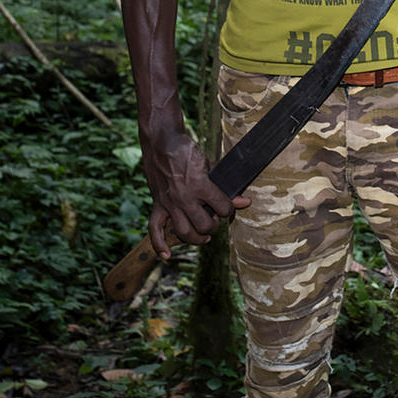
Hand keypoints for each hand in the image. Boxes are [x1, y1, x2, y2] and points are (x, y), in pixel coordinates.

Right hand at [141, 120, 245, 259]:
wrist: (162, 142)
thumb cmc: (187, 150)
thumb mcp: (210, 164)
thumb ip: (224, 184)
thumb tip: (243, 201)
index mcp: (200, 186)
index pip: (222, 208)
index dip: (229, 209)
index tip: (228, 206)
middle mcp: (184, 198)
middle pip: (205, 225)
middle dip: (214, 225)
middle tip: (215, 220)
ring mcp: (169, 202)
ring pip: (184, 232)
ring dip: (196, 238)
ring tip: (204, 236)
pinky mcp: (157, 204)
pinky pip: (154, 229)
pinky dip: (159, 244)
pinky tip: (166, 255)